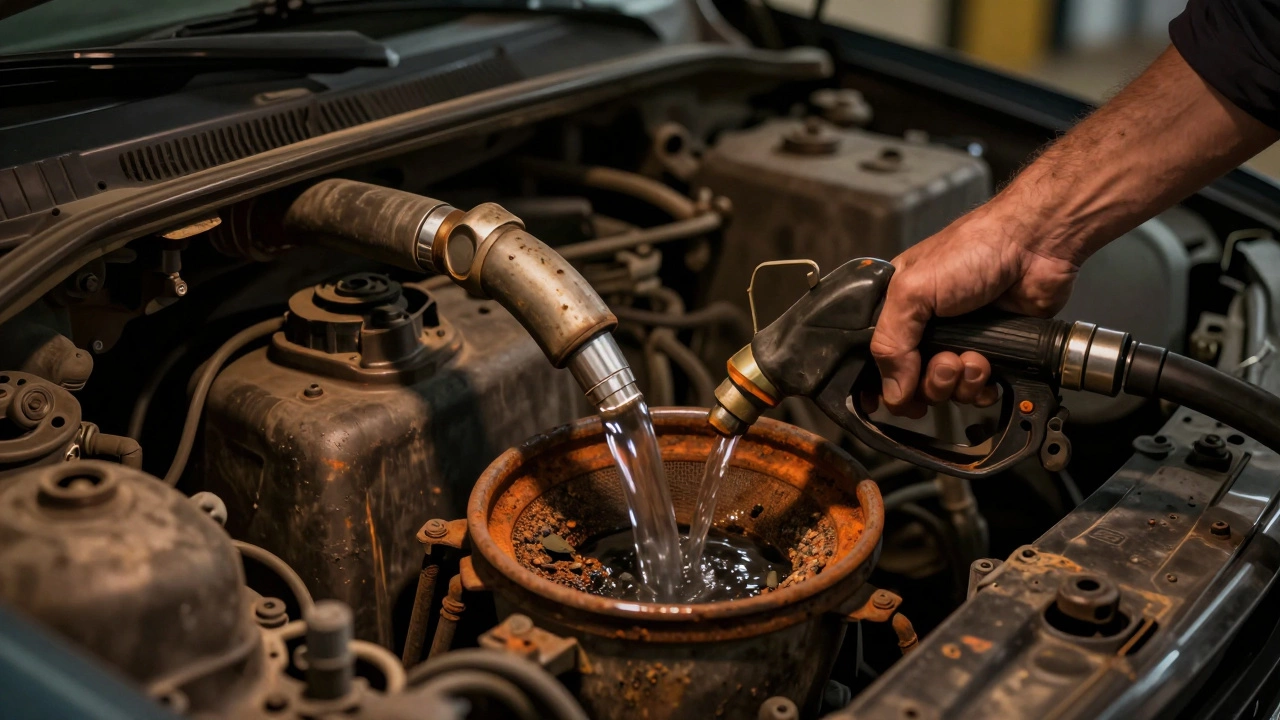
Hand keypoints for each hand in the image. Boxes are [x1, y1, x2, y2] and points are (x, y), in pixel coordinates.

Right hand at [869, 204, 1079, 416]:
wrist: (1034, 247)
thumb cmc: (973, 250)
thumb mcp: (913, 291)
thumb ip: (891, 343)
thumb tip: (893, 393)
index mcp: (898, 308)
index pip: (878, 357)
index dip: (882, 383)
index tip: (895, 396)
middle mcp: (925, 328)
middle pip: (911, 382)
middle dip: (930, 381)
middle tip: (947, 361)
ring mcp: (958, 341)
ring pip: (945, 390)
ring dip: (959, 383)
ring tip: (973, 358)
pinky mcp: (990, 351)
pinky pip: (975, 391)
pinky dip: (981, 387)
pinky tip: (988, 366)